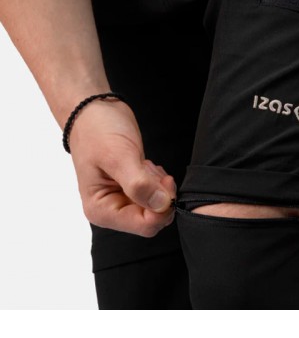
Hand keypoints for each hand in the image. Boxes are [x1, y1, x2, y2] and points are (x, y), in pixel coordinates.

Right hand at [68, 98, 176, 236]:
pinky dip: (157, 179)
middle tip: (150, 168)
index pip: (145, 226)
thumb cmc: (98, 131)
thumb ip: (140, 184)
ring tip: (143, 163)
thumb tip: (162, 205)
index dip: (162, 207)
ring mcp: (122, 200)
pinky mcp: (132, 189)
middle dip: (160, 193)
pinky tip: (146, 164)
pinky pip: (155, 194)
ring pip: (157, 206)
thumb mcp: (119, 156)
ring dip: (158, 184)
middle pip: (153, 218)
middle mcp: (111, 210)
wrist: (93, 111)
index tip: (165, 181)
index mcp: (101, 210)